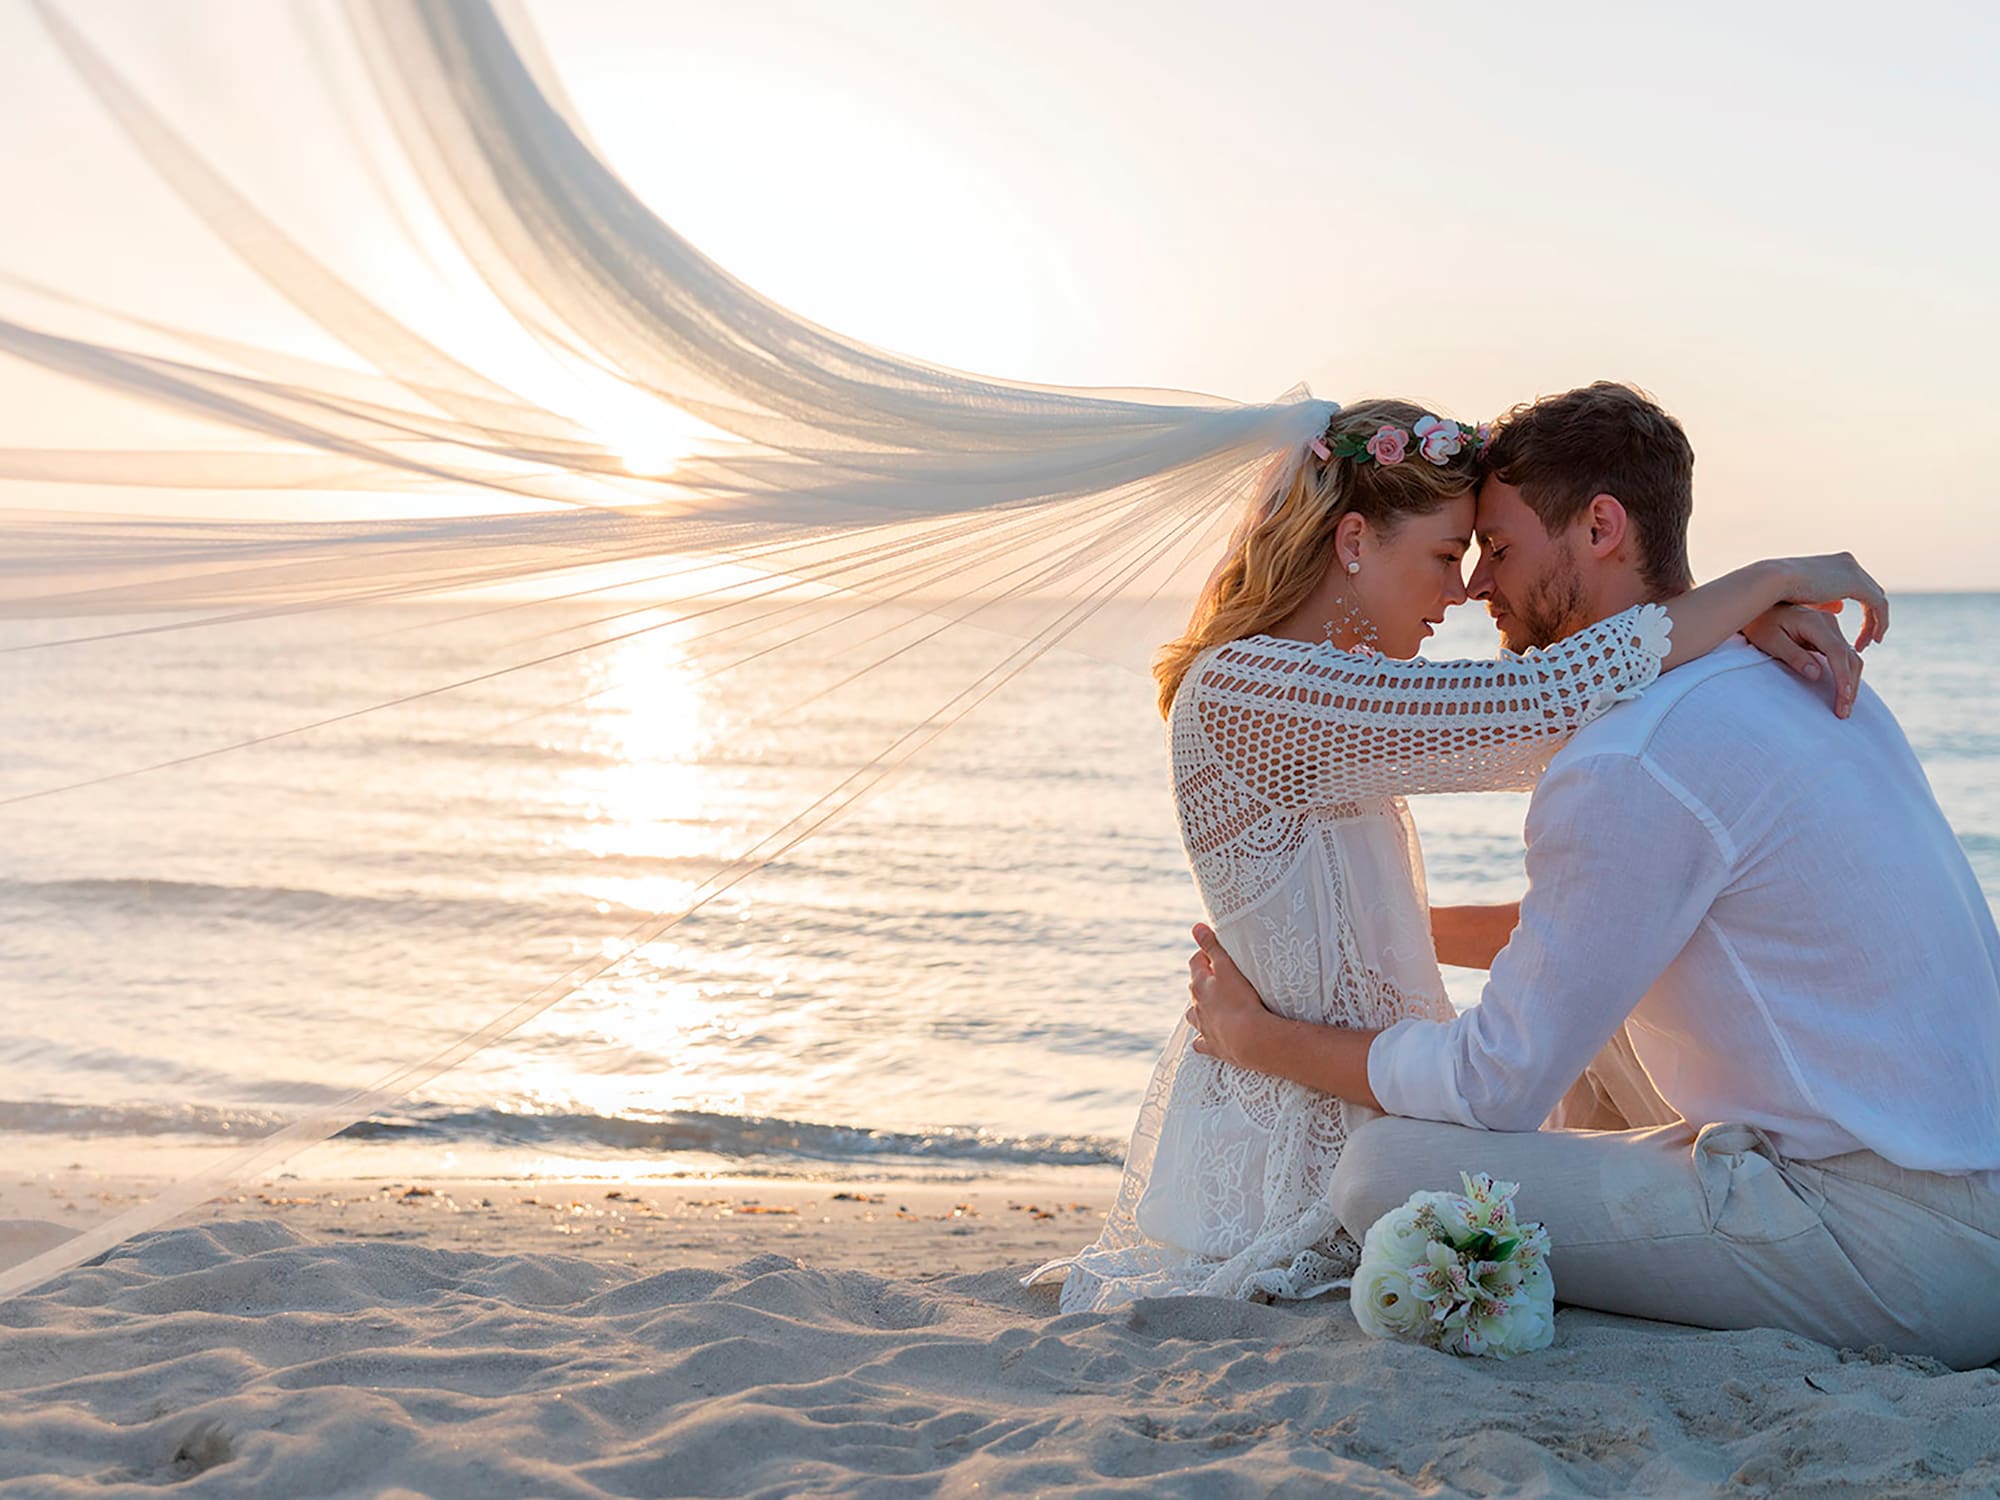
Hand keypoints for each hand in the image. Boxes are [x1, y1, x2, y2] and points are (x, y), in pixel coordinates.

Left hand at [1185, 922, 1273, 1065]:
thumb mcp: (1227, 966)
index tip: (1218, 952)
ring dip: (1199, 1010)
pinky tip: (1206, 1037)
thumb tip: (1196, 927)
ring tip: (1211, 1007)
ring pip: (1193, 1016)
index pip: (1196, 962)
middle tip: (1221, 977)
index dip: (1206, 954)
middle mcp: (1197, 1006)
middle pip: (1194, 988)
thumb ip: (1212, 946)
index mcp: (1199, 984)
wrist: (1249, 1039)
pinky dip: (1202, 1039)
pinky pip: (1201, 1043)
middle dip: (1204, 981)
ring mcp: (1203, 1027)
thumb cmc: (1240, 999)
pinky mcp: (1213, 1046)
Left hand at [1743, 604, 1865, 717]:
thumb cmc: (1759, 625)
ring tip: (1844, 707)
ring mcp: (1830, 627)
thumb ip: (1793, 656)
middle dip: (1849, 686)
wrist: (1757, 606)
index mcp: (1814, 622)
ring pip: (1850, 657)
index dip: (1842, 678)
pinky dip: (1845, 673)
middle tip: (1843, 713)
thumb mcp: (1770, 641)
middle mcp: (1828, 622)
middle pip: (1849, 657)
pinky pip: (1843, 655)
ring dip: (1850, 682)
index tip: (1843, 700)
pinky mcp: (1828, 633)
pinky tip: (1842, 691)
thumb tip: (1816, 675)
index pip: (1837, 653)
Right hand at [1777, 552, 1888, 649]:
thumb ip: (1823, 600)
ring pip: (1877, 601)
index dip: (1863, 610)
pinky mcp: (1856, 582)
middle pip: (1871, 593)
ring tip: (1865, 645)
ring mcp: (1853, 570)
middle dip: (1870, 618)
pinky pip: (1878, 606)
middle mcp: (1847, 563)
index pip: (1859, 587)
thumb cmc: (1776, 592)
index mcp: (1836, 563)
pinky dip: (1879, 623)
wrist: (1771, 581)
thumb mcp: (1804, 595)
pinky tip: (1872, 640)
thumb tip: (1837, 607)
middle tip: (1863, 642)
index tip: (1855, 631)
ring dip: (1876, 624)